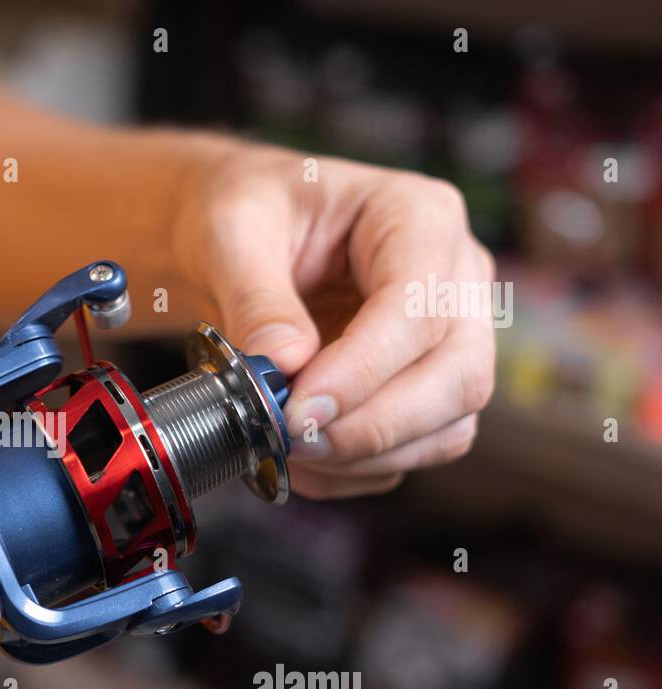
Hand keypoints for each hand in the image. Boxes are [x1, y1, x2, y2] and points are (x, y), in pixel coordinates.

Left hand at [180, 142, 496, 497]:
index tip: (298, 408)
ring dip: (366, 456)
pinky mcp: (422, 390)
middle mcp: (454, 281)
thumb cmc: (247, 213)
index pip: (421, 307)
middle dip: (374, 425)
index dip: (363, 370)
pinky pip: (412, 451)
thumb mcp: (232, 230)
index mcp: (419, 216)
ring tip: (286, 449)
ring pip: (448, 425)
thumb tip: (285, 364)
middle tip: (292, 439)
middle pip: (460, 376)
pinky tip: (297, 458)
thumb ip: (256, 295)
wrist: (239, 239)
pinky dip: (355, 471)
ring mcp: (448, 340)